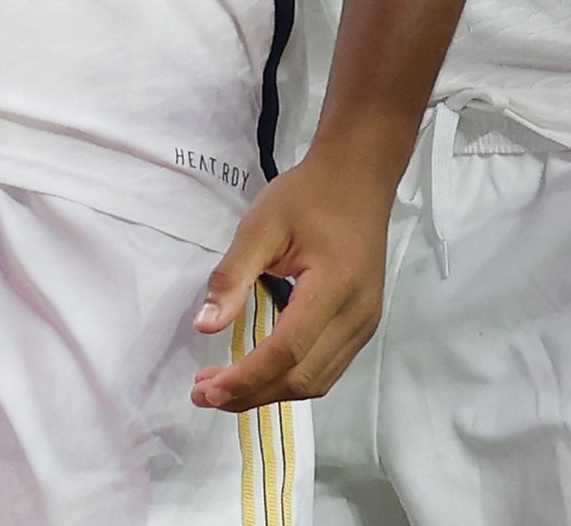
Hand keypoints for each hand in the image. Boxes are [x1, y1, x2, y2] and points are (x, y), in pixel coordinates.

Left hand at [187, 155, 393, 409]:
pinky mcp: (364, 323)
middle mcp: (357, 314)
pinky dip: (292, 380)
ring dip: (270, 393)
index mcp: (334, 286)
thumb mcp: (261, 225)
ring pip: (317, 381)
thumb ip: (233, 276)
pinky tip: (262, 372)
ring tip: (226, 388)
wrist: (359, 177)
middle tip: (204, 393)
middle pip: (303, 377)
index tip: (206, 390)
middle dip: (252, 394)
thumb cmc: (308, 195)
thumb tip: (204, 326)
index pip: (287, 350)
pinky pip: (328, 368)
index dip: (246, 377)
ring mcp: (365, 323)